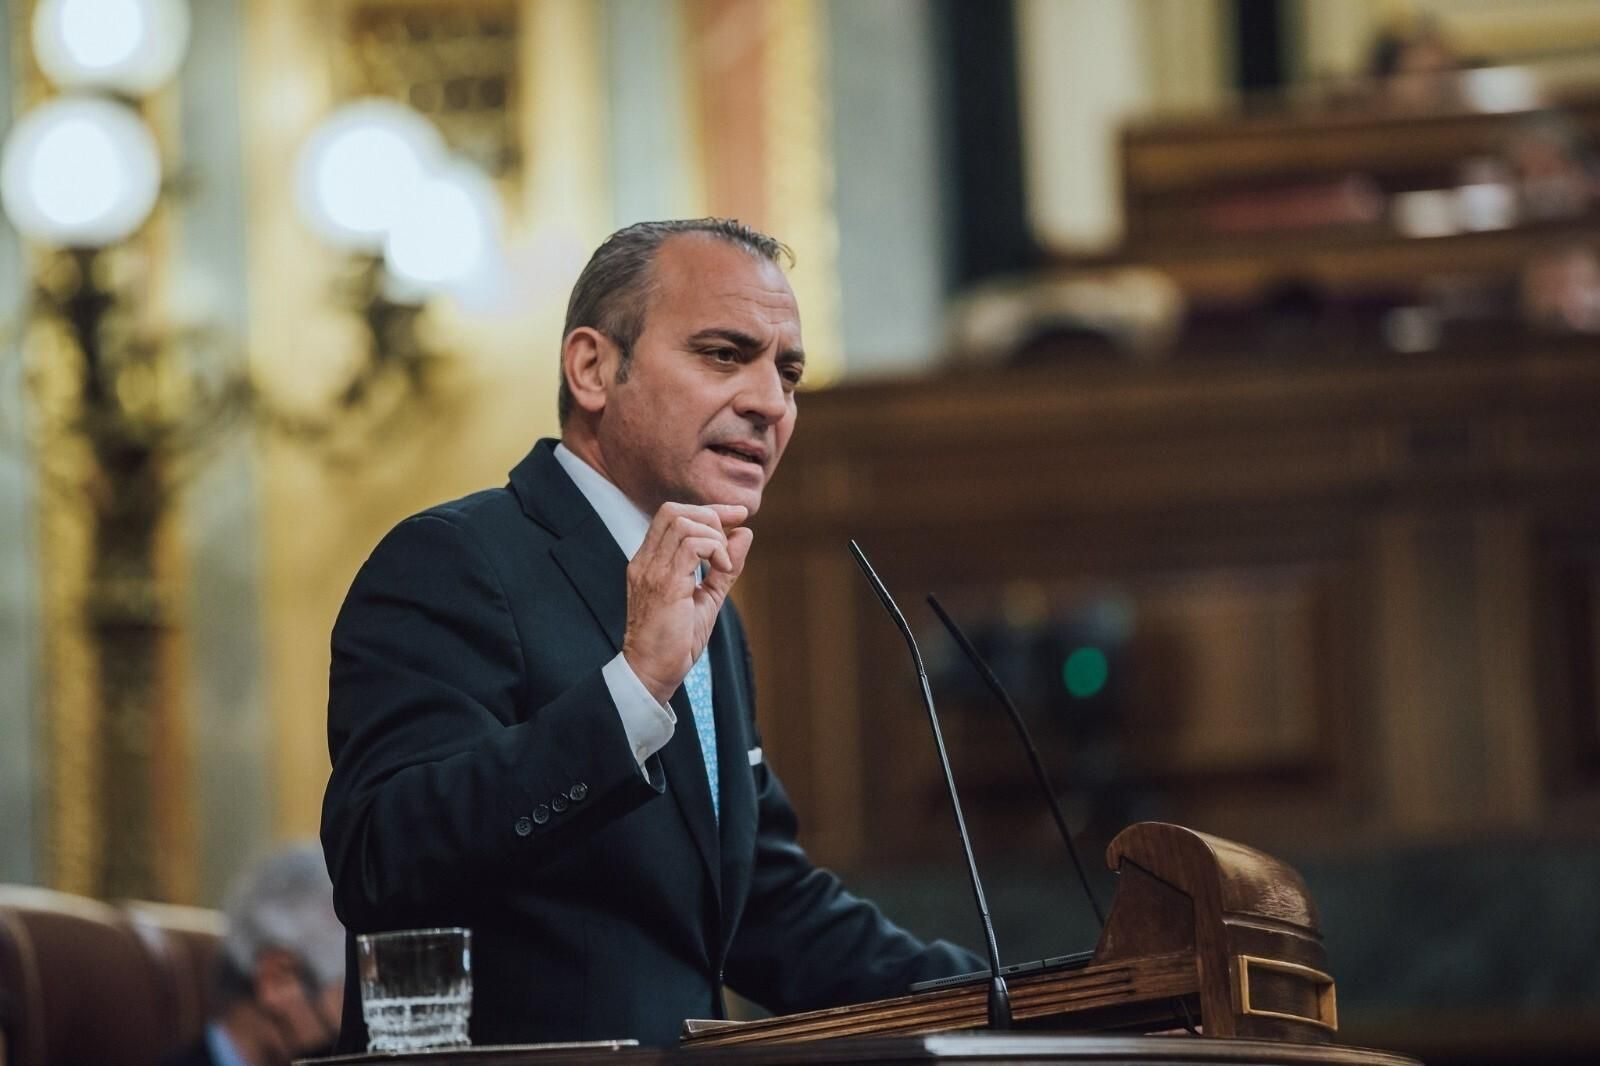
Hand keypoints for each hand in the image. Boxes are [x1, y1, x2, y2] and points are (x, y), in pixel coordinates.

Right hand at [622, 502, 753, 702]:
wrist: (653, 672)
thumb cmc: (676, 641)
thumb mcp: (707, 597)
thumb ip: (724, 567)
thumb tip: (744, 533)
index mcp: (650, 561)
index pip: (673, 515)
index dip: (708, 510)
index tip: (738, 515)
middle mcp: (646, 560)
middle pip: (674, 510)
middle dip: (711, 516)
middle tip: (733, 538)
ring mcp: (651, 570)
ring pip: (683, 523)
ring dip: (714, 537)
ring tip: (724, 564)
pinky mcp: (664, 583)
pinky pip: (691, 545)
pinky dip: (714, 549)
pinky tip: (723, 569)